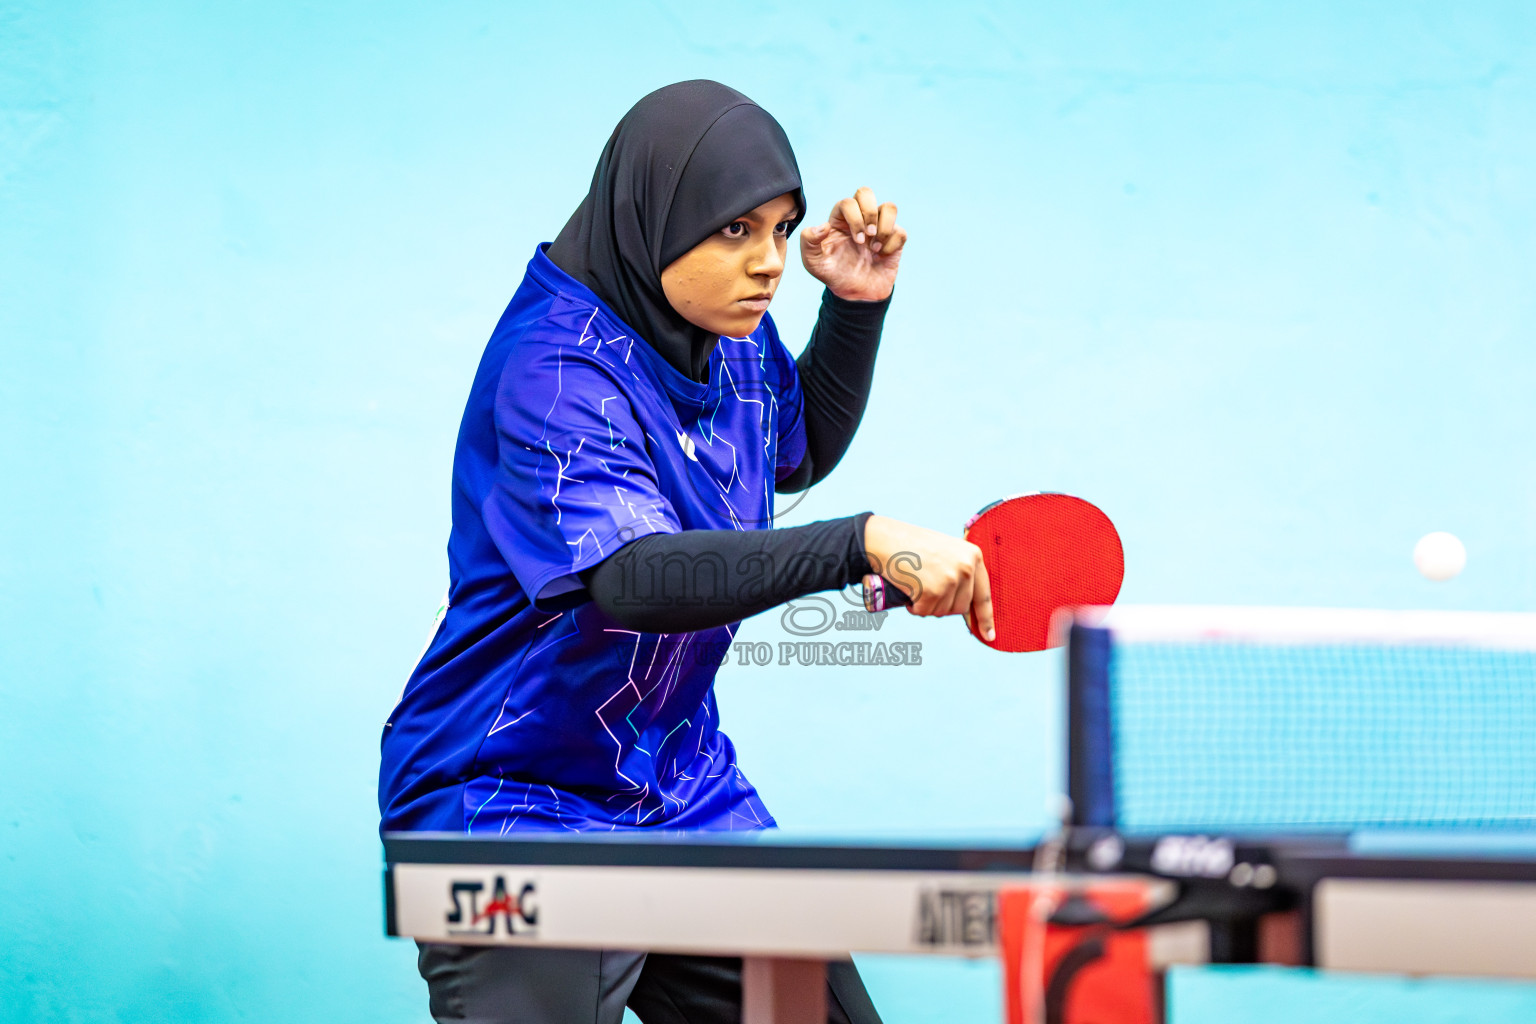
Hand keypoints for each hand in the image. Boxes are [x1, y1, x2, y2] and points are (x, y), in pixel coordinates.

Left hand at [799, 187, 905, 301]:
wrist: (853, 294)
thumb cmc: (832, 274)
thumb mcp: (813, 262)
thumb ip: (809, 241)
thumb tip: (823, 226)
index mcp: (839, 219)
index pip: (848, 202)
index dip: (855, 218)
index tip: (856, 241)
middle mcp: (859, 218)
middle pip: (866, 193)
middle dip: (869, 213)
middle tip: (868, 234)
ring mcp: (878, 227)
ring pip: (889, 207)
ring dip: (885, 228)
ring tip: (875, 248)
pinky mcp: (894, 240)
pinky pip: (900, 232)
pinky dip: (892, 245)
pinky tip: (881, 256)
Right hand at [862, 515, 995, 640]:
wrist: (885, 539)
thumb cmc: (912, 545)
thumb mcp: (946, 552)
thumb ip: (960, 572)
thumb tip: (967, 605)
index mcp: (973, 556)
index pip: (983, 595)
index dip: (985, 618)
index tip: (989, 635)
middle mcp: (966, 568)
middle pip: (961, 607)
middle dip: (943, 605)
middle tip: (925, 587)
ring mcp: (949, 581)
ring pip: (942, 611)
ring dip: (927, 605)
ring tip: (916, 583)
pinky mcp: (931, 592)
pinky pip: (924, 612)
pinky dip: (914, 606)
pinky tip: (908, 589)